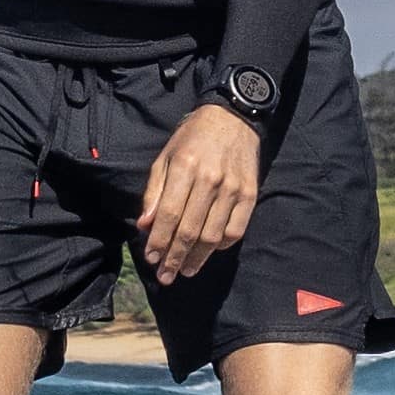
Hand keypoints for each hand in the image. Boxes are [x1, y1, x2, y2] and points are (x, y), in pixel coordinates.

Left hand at [136, 98, 263, 280]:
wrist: (233, 118)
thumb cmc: (193, 138)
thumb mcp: (166, 157)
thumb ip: (154, 192)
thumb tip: (144, 225)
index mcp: (185, 168)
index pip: (169, 214)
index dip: (159, 240)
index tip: (150, 258)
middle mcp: (210, 180)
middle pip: (190, 230)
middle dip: (174, 257)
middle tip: (165, 276)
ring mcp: (233, 189)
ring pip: (213, 236)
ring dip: (197, 258)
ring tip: (185, 270)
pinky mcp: (249, 194)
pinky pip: (235, 230)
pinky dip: (220, 246)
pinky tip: (208, 251)